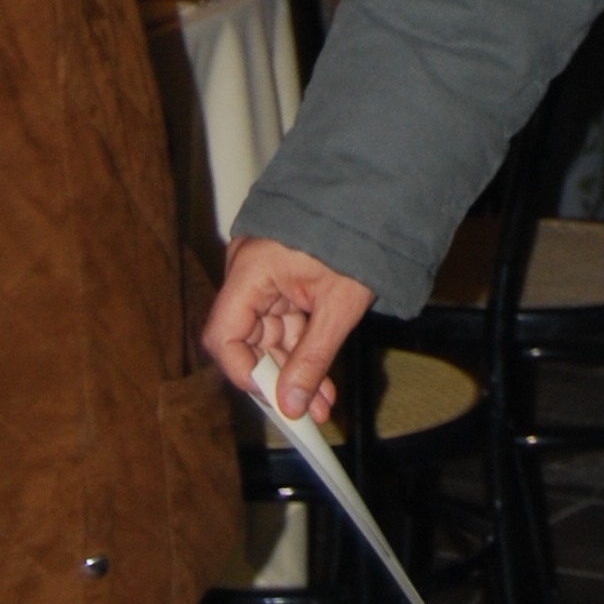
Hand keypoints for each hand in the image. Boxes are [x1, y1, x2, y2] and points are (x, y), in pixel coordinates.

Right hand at [203, 236, 374, 422]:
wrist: (380, 194)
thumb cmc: (357, 235)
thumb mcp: (339, 304)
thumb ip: (313, 357)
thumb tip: (292, 404)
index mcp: (252, 269)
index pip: (224, 335)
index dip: (243, 372)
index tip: (273, 398)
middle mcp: (250, 271)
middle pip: (249, 339)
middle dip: (279, 378)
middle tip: (306, 410)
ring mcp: (266, 274)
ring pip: (270, 335)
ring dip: (295, 368)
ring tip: (322, 401)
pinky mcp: (285, 277)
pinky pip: (285, 320)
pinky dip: (302, 345)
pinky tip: (321, 377)